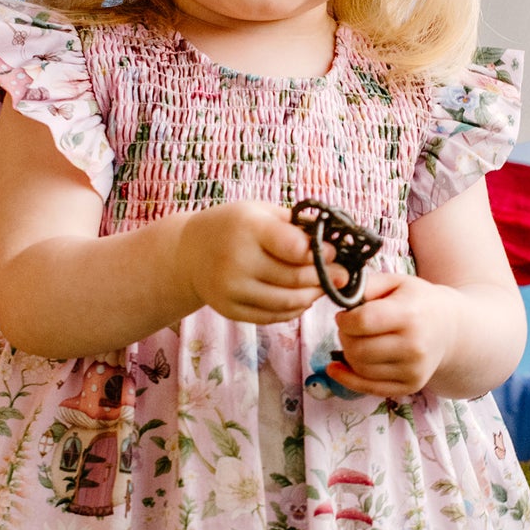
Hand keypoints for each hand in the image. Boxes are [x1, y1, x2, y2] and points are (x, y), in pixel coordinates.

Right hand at [179, 201, 343, 324]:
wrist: (188, 252)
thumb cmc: (233, 226)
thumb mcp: (260, 212)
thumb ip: (294, 225)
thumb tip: (335, 241)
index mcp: (247, 228)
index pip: (295, 248)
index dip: (320, 253)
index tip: (333, 253)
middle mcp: (236, 260)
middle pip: (295, 278)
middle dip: (325, 278)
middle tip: (341, 275)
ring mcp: (231, 289)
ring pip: (287, 302)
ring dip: (313, 297)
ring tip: (323, 288)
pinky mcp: (229, 310)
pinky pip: (272, 317)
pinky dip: (294, 310)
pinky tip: (302, 299)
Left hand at [328, 273, 456, 397]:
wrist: (449, 329)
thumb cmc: (418, 302)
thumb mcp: (396, 282)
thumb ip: (367, 285)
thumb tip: (338, 295)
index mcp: (410, 315)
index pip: (361, 322)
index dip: (344, 320)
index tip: (344, 315)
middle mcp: (414, 346)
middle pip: (357, 349)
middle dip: (344, 337)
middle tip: (349, 329)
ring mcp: (413, 370)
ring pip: (359, 368)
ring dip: (348, 355)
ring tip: (358, 340)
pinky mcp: (410, 386)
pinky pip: (367, 388)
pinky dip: (347, 378)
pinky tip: (337, 367)